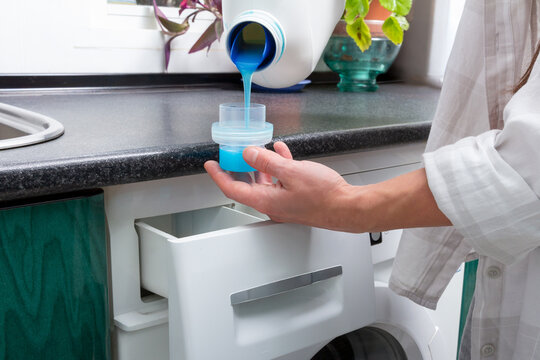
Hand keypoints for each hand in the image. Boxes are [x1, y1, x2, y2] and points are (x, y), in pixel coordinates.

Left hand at [204, 142, 355, 230]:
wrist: (347, 207)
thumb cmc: (324, 196)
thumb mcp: (291, 172)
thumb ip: (267, 162)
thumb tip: (249, 153)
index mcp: (266, 200)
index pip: (233, 189)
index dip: (219, 176)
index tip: (210, 165)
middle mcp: (272, 204)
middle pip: (248, 185)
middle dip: (239, 168)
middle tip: (233, 154)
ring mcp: (284, 202)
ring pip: (265, 181)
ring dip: (261, 165)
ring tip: (258, 149)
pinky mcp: (296, 199)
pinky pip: (280, 181)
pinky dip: (278, 167)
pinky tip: (282, 153)